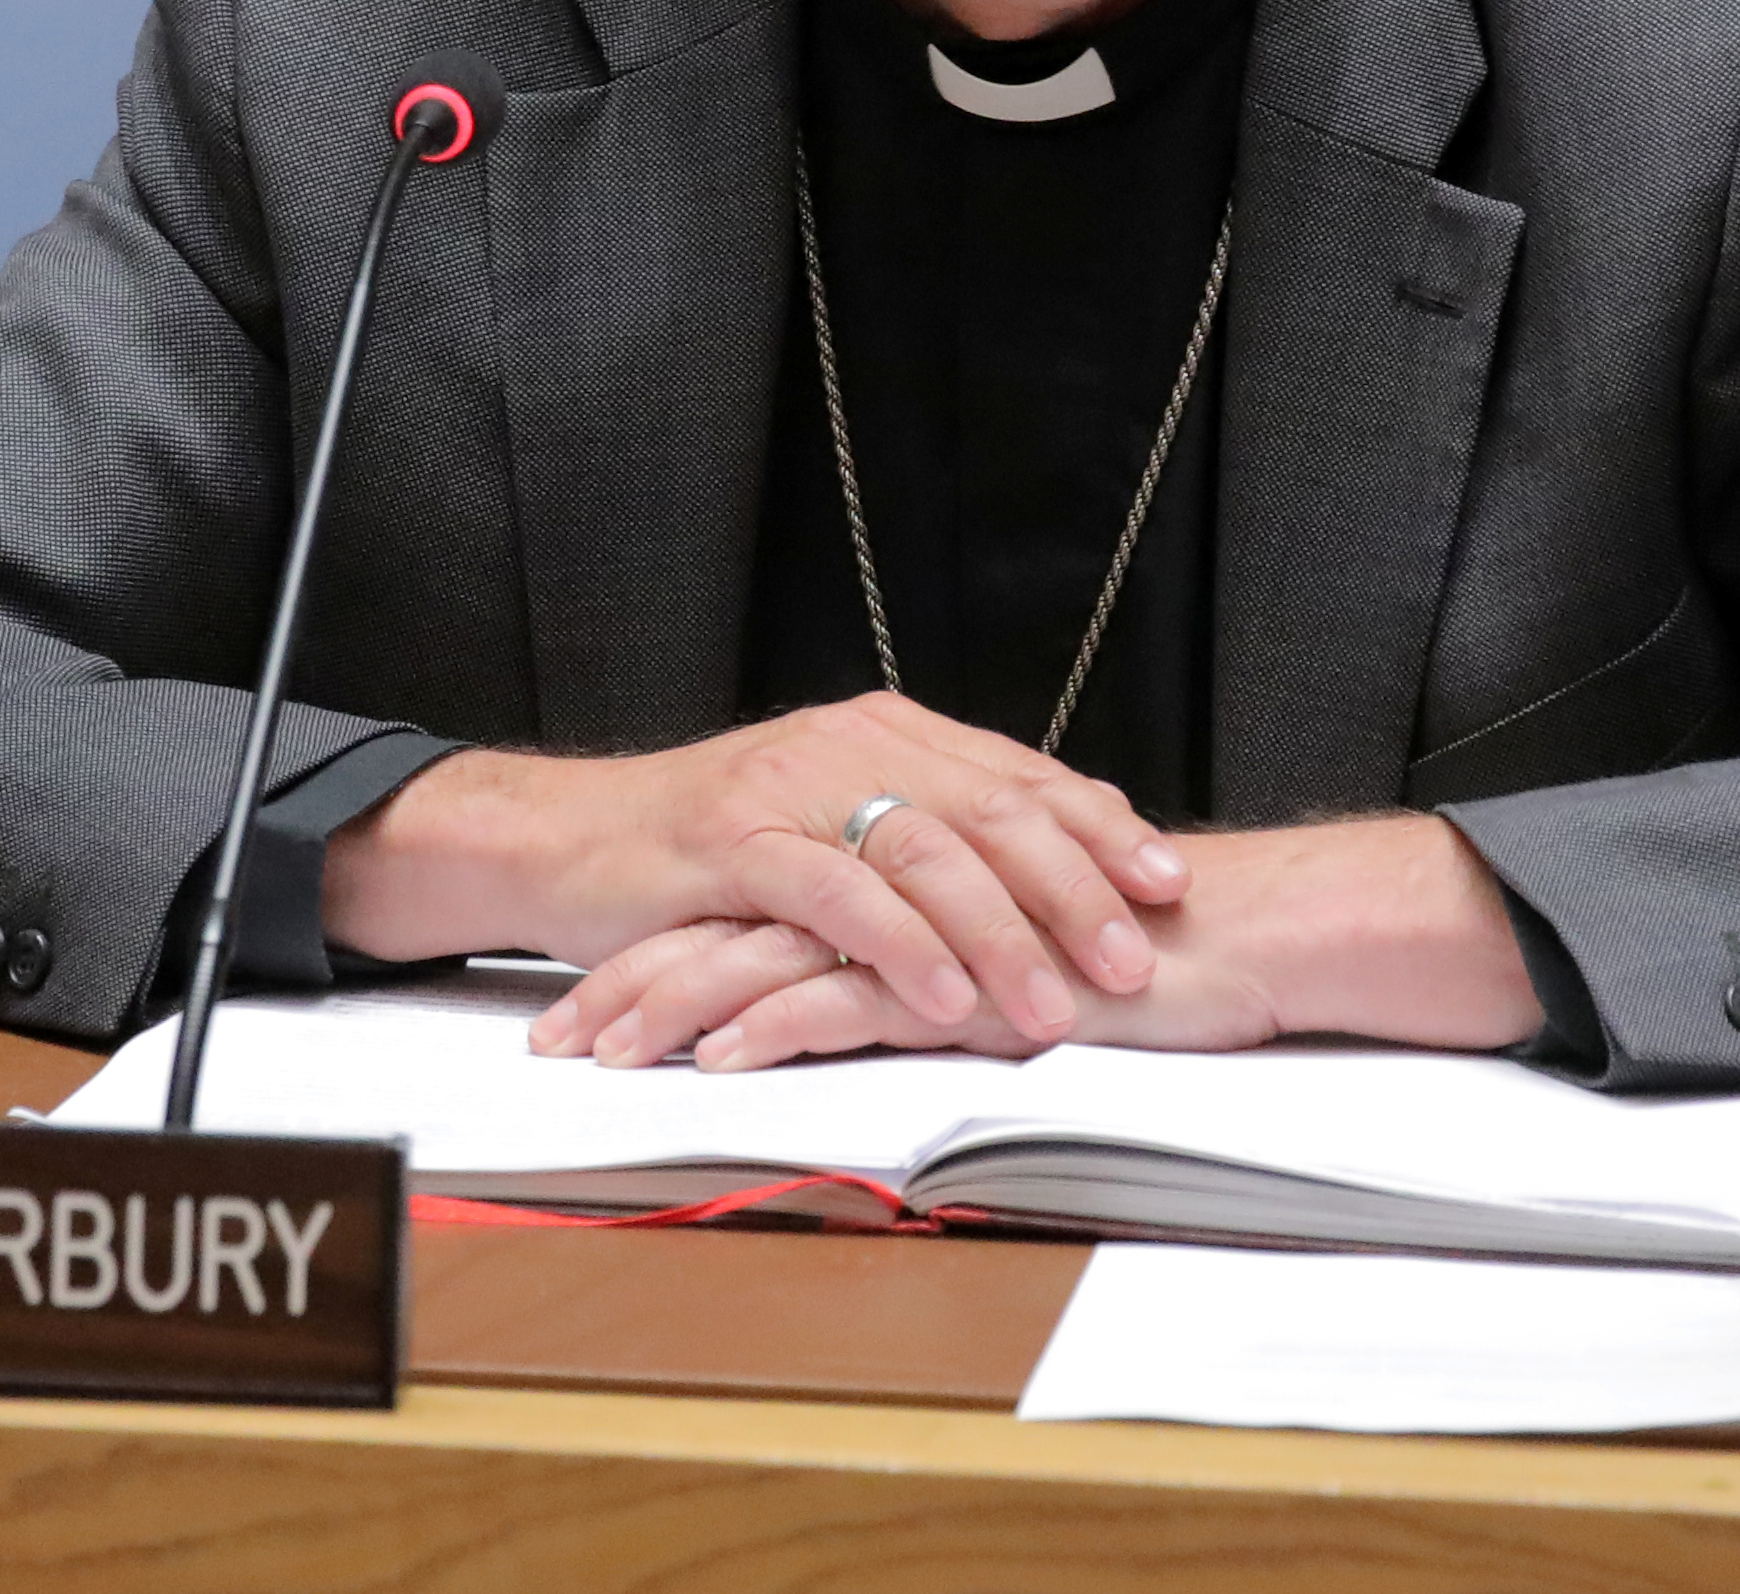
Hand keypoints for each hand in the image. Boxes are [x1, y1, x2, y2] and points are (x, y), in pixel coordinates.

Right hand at [319, 692, 1189, 1048]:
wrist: (569, 840)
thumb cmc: (710, 856)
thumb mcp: (834, 832)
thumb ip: (924, 843)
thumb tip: (1044, 886)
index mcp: (888, 735)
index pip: (1019, 775)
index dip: (1100, 826)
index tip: (1170, 879)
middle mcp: (850, 746)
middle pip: (991, 810)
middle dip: (1075, 888)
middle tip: (1136, 957)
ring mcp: (792, 790)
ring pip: (926, 854)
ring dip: (1001, 935)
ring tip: (1056, 1004)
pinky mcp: (735, 845)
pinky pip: (837, 896)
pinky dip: (901, 949)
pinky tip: (946, 999)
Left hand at [527, 814, 1545, 1071]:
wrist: (1227, 938)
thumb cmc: (1123, 956)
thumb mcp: (994, 963)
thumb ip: (924, 963)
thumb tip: (855, 1003)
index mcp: (887, 872)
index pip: (748, 907)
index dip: (662, 951)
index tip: (586, 1005)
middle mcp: (887, 881)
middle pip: (727, 924)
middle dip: (633, 979)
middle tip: (553, 1038)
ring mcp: (918, 920)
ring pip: (763, 956)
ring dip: (672, 1009)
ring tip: (597, 1055)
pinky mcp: (956, 968)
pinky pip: (842, 995)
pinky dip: (771, 1026)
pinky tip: (715, 1060)